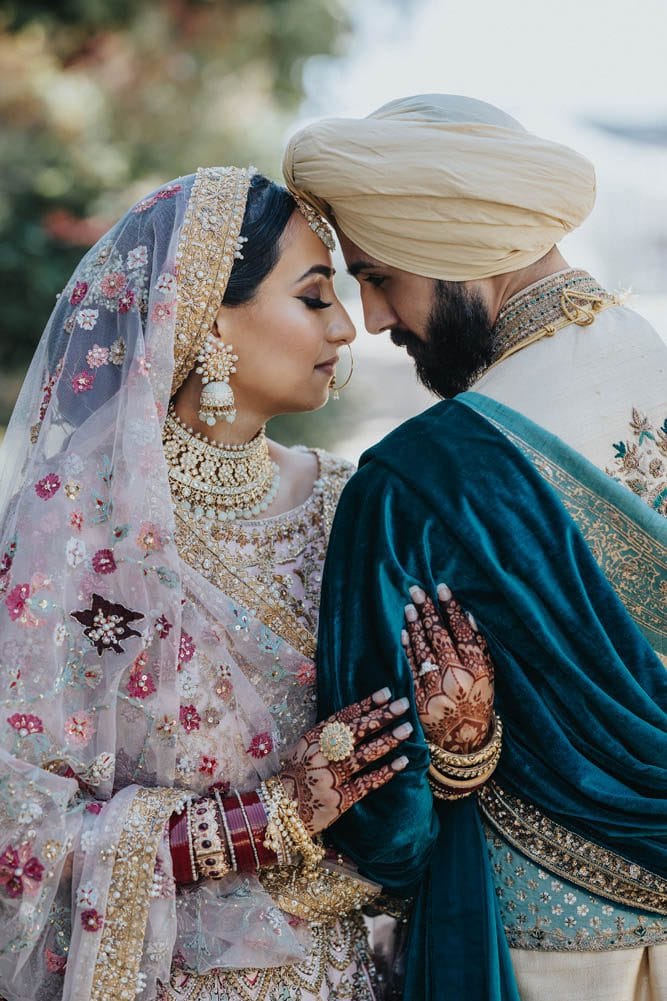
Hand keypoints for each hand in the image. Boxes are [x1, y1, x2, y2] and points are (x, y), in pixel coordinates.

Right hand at [280, 689, 410, 834]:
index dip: (366, 704)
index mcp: (312, 739)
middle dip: (381, 717)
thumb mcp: (305, 749)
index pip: (343, 717)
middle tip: (402, 705)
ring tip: (406, 729)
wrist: (281, 811)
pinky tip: (402, 762)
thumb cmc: (297, 776)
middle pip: (356, 732)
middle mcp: (321, 755)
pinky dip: (386, 772)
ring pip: (364, 755)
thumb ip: (327, 736)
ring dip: (388, 740)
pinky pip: (367, 783)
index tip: (386, 693)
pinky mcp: (340, 799)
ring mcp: (331, 777)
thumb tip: (359, 717)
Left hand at [402, 583, 493, 753]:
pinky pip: (410, 667)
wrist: (465, 741)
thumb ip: (478, 645)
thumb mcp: (488, 673)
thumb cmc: (479, 699)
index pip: (461, 629)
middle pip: (439, 635)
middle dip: (427, 610)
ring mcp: (435, 687)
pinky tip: (402, 632)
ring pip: (422, 649)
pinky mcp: (418, 698)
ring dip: (414, 625)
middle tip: (416, 590)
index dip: (450, 607)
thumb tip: (466, 615)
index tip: (441, 588)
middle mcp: (456, 676)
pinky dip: (406, 648)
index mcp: (477, 667)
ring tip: (409, 606)